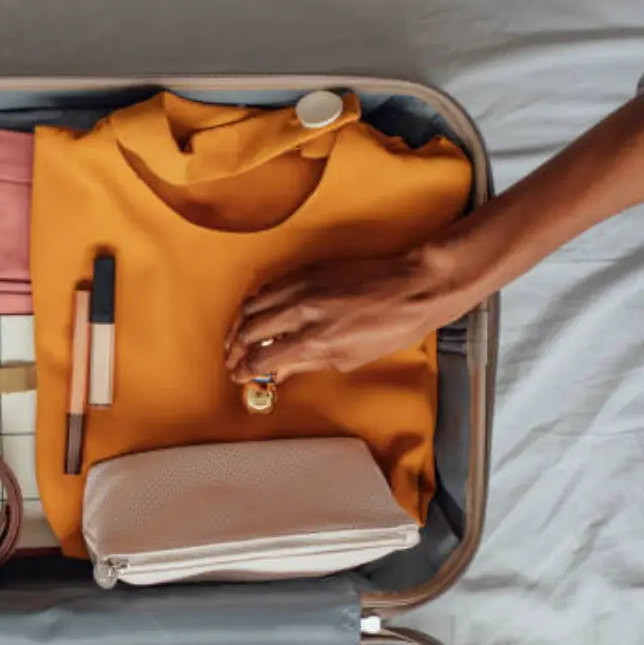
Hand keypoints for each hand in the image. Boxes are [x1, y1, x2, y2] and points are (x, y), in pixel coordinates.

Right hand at [224, 249, 441, 382]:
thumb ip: (308, 363)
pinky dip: (255, 302)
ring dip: (237, 325)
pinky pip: (268, 286)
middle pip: (247, 331)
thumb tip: (281, 370)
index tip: (239, 374)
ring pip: (251, 306)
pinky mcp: (307, 270)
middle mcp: (302, 312)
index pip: (260, 358)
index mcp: (313, 340)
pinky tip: (255, 311)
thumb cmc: (392, 325)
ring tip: (235, 337)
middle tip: (232, 359)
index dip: (243, 369)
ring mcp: (302, 287)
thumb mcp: (349, 358)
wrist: (413, 287)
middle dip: (233, 349)